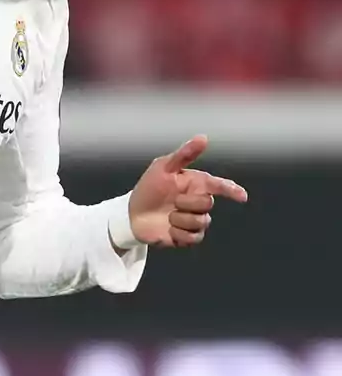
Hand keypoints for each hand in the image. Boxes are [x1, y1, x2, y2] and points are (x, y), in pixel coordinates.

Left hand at [128, 135, 248, 247]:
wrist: (132, 214)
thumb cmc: (149, 188)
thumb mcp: (162, 167)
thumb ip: (184, 154)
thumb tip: (203, 138)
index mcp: (196, 184)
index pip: (219, 186)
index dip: (232, 190)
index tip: (241, 196)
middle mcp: (199, 202)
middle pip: (207, 204)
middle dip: (187, 202)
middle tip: (172, 201)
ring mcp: (195, 220)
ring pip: (201, 222)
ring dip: (179, 219)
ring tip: (167, 216)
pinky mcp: (188, 237)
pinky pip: (193, 238)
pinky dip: (178, 233)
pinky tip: (168, 229)